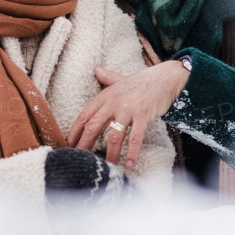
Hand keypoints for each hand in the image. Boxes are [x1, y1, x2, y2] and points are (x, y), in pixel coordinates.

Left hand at [66, 62, 189, 169]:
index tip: (68, 144)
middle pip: (93, 127)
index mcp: (106, 96)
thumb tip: (96, 69)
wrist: (166, 78)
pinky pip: (135, 138)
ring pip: (114, 136)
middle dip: (84, 144)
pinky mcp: (143, 116)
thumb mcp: (121, 79)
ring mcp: (128, 110)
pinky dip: (132, 152)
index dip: (74, 131)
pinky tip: (130, 163)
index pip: (85, 115)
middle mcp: (114, 103)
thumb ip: (107, 77)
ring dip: (110, 153)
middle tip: (79, 158)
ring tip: (107, 166)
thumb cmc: (143, 81)